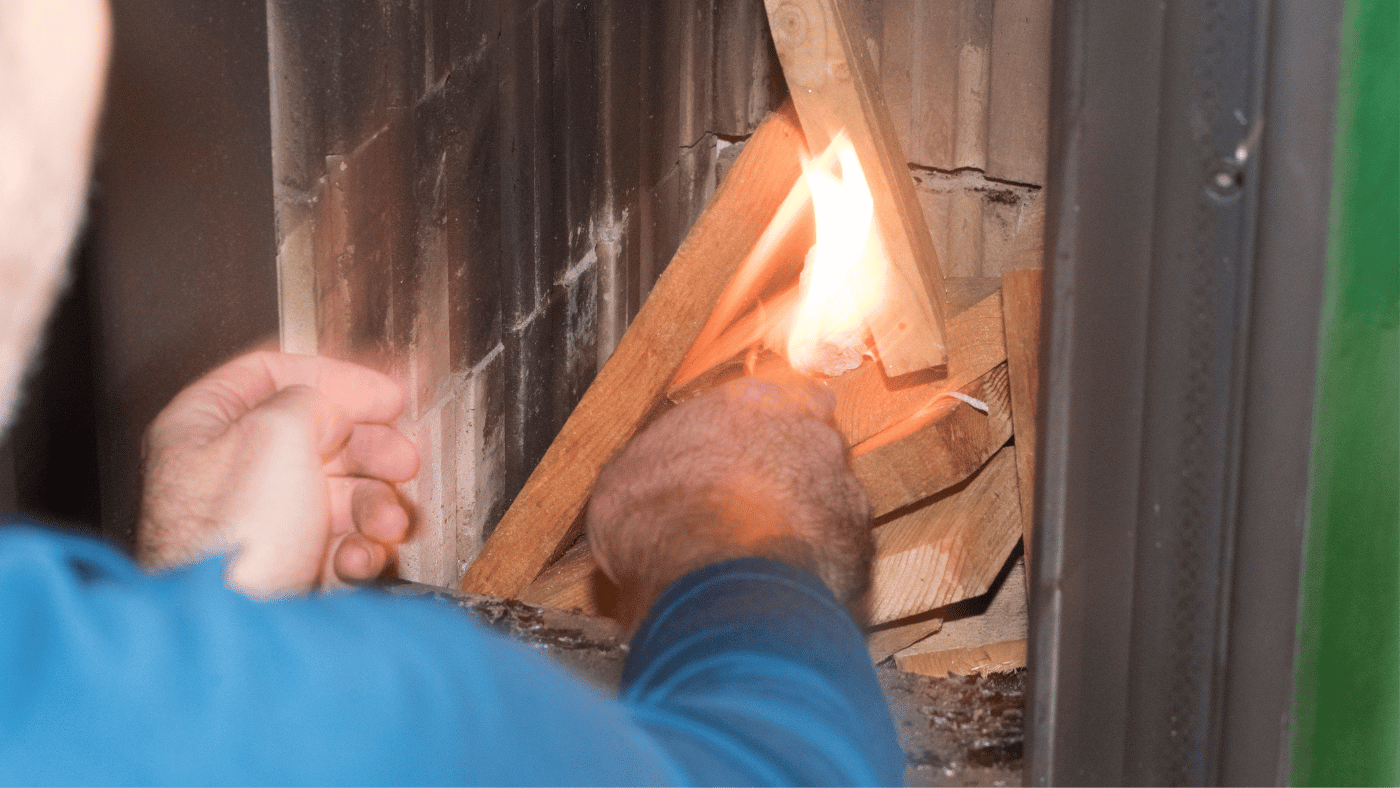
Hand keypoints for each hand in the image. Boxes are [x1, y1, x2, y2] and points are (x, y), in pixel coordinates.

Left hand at [137, 350, 418, 596]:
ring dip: (375, 505)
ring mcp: (258, 523)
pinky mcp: (285, 568)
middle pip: (317, 436)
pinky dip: (358, 549)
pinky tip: (358, 560)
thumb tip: (337, 410)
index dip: (336, 376)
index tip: (387, 393)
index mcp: (204, 426)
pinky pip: (336, 544)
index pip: (271, 372)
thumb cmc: (234, 535)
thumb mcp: (278, 434)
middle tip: (405, 460)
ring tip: (387, 523)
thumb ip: (315, 401)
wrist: (235, 631)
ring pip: (338, 494)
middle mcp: (227, 470)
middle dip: (371, 450)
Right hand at [586, 374, 871, 618]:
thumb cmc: (663, 523)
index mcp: (747, 403)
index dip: (757, 430)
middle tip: (747, 507)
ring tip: (761, 552)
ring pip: (828, 494)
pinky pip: (840, 547)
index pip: (771, 397)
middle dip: (785, 470)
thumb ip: (654, 466)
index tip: (738, 454)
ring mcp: (840, 484)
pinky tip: (782, 580)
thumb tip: (643, 486)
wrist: (714, 583)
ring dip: (803, 517)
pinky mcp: (858, 540)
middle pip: (808, 441)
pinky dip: (818, 561)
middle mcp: (805, 432)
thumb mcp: (624, 482)